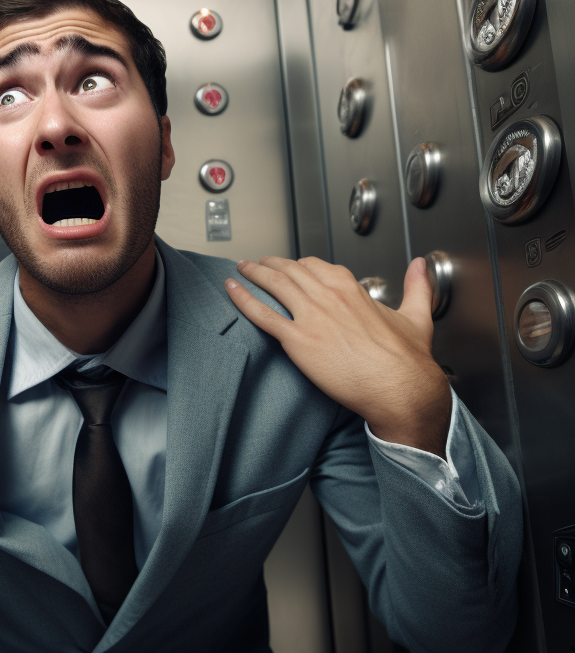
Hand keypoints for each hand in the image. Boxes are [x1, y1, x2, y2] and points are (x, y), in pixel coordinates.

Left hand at [225, 256, 450, 457]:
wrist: (400, 388)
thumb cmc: (407, 360)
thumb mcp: (416, 315)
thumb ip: (416, 286)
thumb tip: (420, 266)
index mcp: (352, 289)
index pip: (316, 266)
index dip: (299, 265)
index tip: (290, 267)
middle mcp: (328, 296)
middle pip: (290, 270)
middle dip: (270, 264)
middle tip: (256, 264)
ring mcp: (311, 316)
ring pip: (273, 284)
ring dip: (253, 273)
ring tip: (241, 270)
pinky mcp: (298, 340)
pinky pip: (262, 314)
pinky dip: (242, 299)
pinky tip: (231, 290)